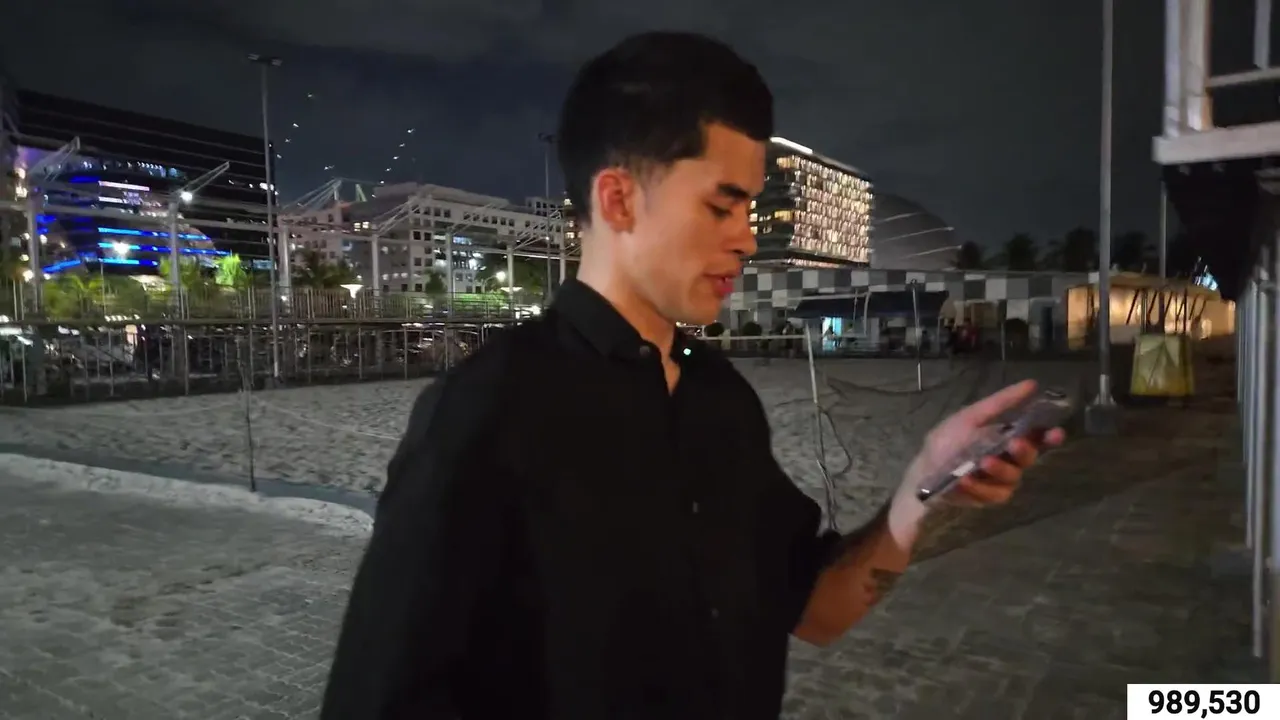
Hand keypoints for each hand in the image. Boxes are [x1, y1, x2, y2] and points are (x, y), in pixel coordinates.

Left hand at [888, 380, 1066, 539]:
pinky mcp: (986, 498)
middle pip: (1028, 458)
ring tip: (983, 462)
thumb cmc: (946, 443)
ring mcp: (999, 482)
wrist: (921, 473)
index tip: (1056, 433)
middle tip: (1014, 444)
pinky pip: (992, 494)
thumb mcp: (970, 417)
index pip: (1037, 438)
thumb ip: (1000, 403)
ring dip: (998, 469)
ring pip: (1012, 478)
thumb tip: (1032, 384)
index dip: (1049, 436)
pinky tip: (964, 479)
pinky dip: (978, 486)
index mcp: (1007, 438)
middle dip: (1024, 451)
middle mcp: (1009, 461)